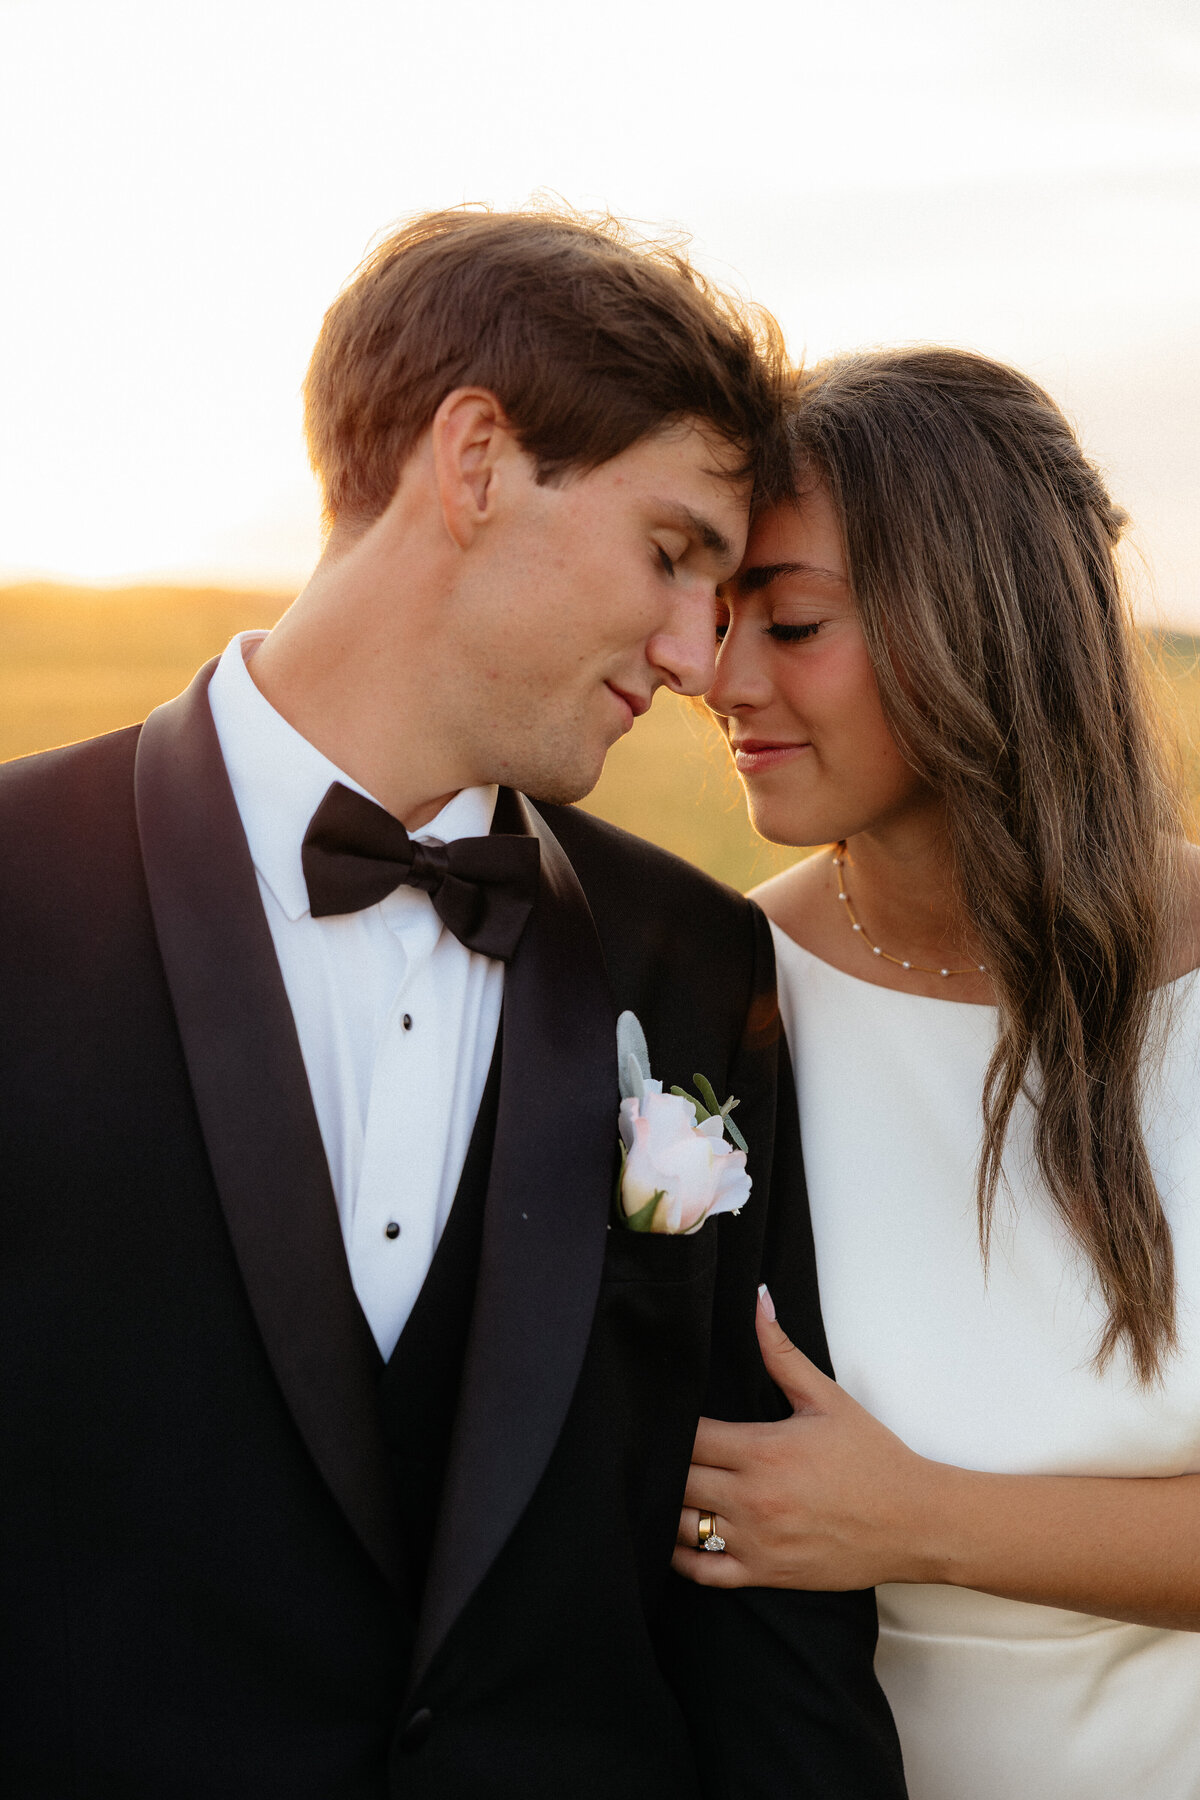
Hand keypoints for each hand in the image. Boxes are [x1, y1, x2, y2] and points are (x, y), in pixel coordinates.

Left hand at [673, 1286, 944, 1589]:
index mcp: (763, 1451)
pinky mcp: (764, 1573)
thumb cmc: (873, 1458)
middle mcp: (753, 1498)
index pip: (688, 1438)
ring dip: (668, 1507)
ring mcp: (756, 1541)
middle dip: (666, 1465)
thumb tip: (758, 1300)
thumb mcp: (826, 1399)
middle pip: (677, 1480)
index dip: (671, 1428)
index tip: (668, 1419)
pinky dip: (681, 1556)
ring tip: (667, 1489)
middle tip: (662, 1454)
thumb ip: (782, 1352)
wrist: (915, 1521)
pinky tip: (679, 1536)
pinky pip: (701, 1573)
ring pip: (680, 1526)